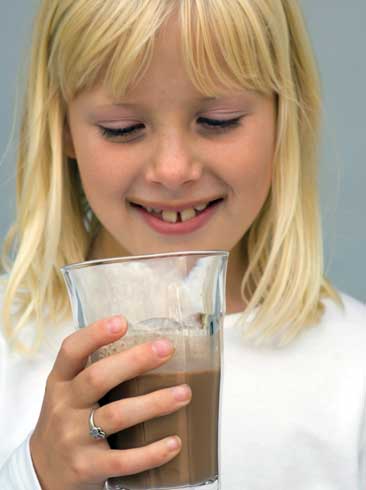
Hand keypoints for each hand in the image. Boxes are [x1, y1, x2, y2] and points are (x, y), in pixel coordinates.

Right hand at [30, 316, 191, 489]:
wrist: (42, 474)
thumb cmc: (67, 421)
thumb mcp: (69, 392)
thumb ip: (95, 370)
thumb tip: (147, 345)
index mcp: (60, 382)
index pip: (71, 351)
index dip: (94, 334)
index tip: (122, 321)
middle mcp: (64, 407)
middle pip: (97, 378)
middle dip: (134, 361)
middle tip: (166, 349)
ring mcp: (73, 438)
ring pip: (116, 416)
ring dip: (154, 403)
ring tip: (184, 393)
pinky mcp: (87, 467)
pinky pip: (123, 460)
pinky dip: (151, 452)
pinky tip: (174, 443)